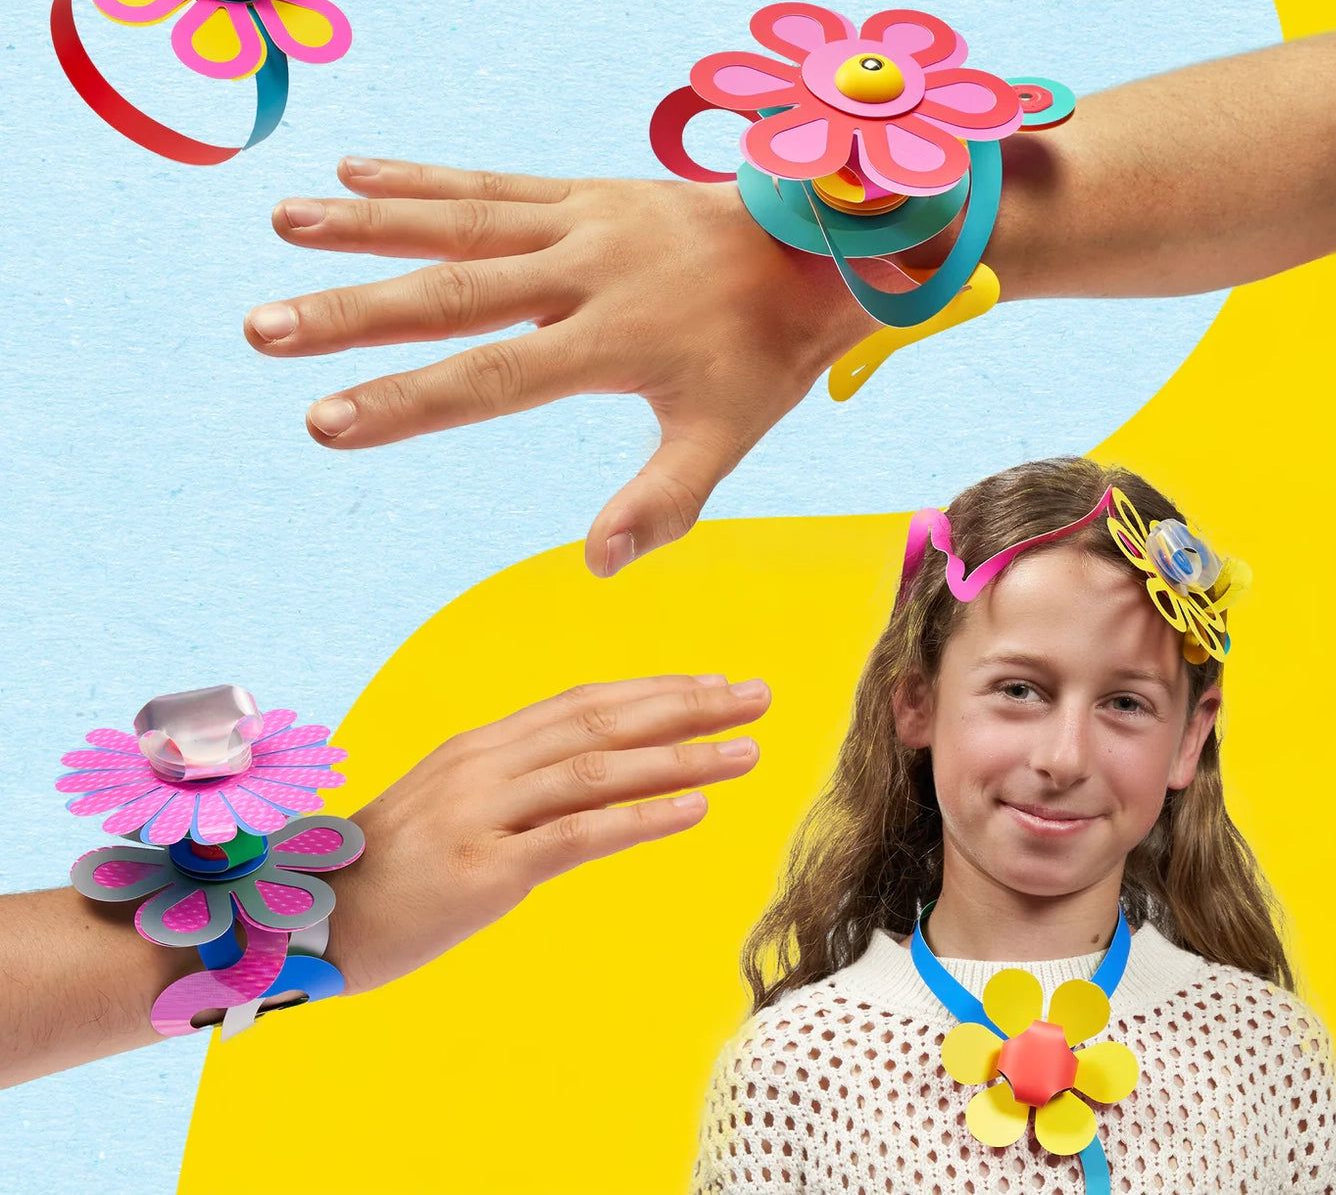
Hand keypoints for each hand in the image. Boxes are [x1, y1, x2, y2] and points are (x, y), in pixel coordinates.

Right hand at [245, 160, 880, 574]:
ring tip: (281, 222)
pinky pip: (491, 183)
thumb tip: (598, 566)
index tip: (322, 421)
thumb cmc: (768, 351)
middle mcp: (586, 270)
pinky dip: (421, 178)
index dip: (407, 404)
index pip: (492, 378)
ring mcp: (580, 220)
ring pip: (458, 220)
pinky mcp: (583, 191)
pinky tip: (355, 169)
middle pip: (452, 291)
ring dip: (366, 222)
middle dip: (351, 310)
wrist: (821, 244)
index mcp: (615, 339)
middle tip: (262, 326)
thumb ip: (665, 500)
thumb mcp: (729, 435)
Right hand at [322, 674, 767, 994]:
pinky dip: (641, 819)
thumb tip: (582, 778)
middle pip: (604, 720)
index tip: (714, 686)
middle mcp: (487, 764)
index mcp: (482, 745)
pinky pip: (577, 836)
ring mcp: (485, 812)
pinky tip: (694, 811)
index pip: (585, 701)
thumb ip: (512, 783)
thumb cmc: (386, 870)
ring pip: (600, 770)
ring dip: (682, 757)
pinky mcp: (485, 869)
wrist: (309, 919)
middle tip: (756, 697)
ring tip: (746, 751)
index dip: (655, 691)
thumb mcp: (450, 805)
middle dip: (687, 706)